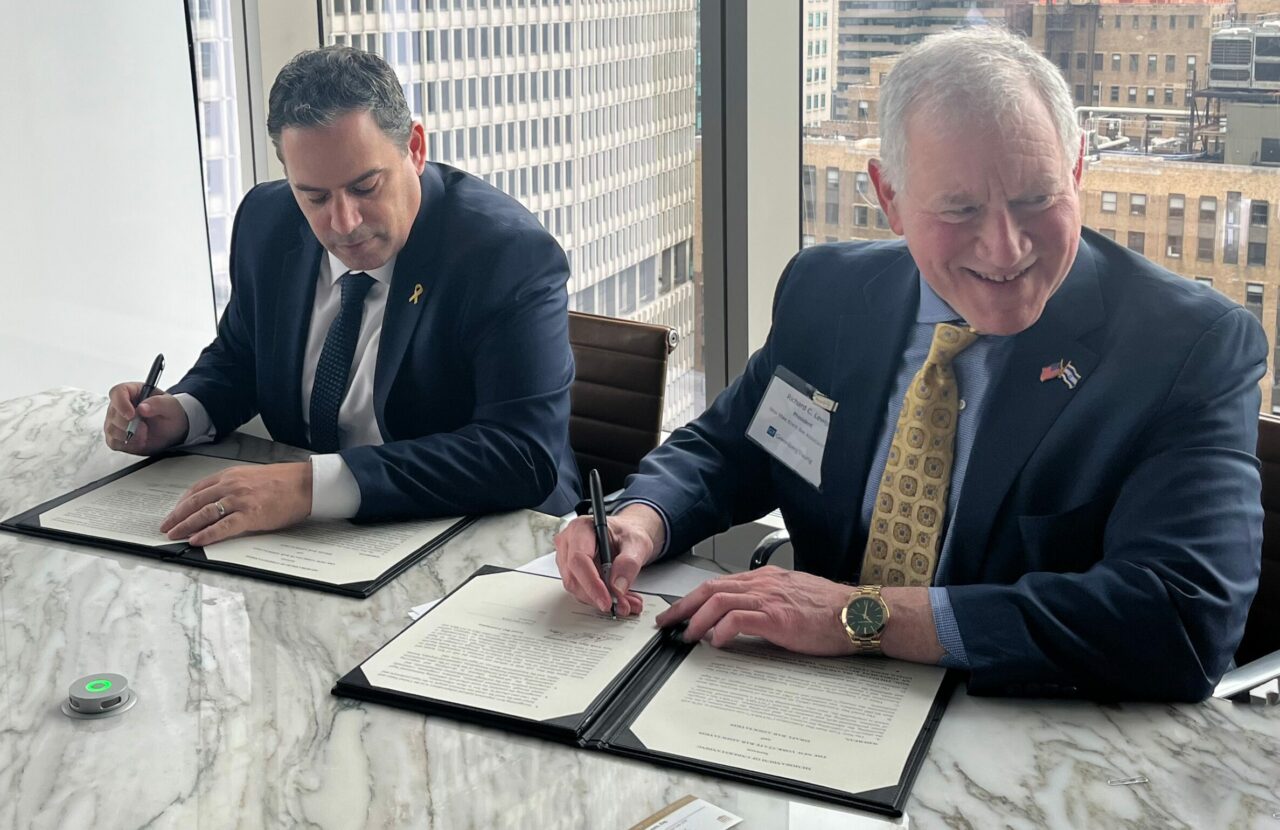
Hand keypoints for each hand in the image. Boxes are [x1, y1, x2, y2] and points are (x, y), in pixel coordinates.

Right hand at [103, 382, 188, 454]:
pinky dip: (128, 445)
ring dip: (130, 436)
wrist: (172, 431)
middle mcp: (121, 405)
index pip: (117, 392)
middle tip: (145, 428)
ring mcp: (116, 421)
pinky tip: (140, 441)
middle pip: (113, 414)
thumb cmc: (170, 414)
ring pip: (111, 429)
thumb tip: (142, 407)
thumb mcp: (170, 406)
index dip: (121, 404)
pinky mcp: (116, 436)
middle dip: (130, 424)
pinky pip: (113, 442)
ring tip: (145, 435)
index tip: (132, 415)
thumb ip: (158, 403)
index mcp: (133, 391)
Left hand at [160, 462, 312, 545]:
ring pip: (204, 513)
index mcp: (231, 476)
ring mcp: (240, 500)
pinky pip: (223, 526)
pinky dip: (207, 534)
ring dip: (186, 525)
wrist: (305, 484)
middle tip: (166, 527)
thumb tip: (219, 502)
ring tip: (174, 535)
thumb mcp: (253, 477)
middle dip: (177, 516)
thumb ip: (234, 486)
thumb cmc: (284, 482)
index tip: (174, 512)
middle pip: (196, 502)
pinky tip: (197, 541)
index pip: (198, 489)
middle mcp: (231, 486)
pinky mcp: (251, 515)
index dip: (182, 503)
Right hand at [553, 503, 664, 615]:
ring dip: (600, 599)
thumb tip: (617, 586)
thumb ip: (629, 563)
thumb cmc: (628, 534)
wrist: (627, 537)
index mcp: (581, 528)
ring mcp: (566, 558)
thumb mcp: (637, 543)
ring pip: (576, 588)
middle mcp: (569, 542)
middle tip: (623, 605)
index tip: (607, 600)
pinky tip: (617, 598)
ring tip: (626, 602)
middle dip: (598, 595)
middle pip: (574, 577)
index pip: (578, 559)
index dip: (592, 583)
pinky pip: (580, 591)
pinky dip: (599, 598)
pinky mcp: (571, 572)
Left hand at [655, 566, 855, 655]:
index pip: (719, 584)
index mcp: (766, 579)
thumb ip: (767, 603)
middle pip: (711, 588)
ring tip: (687, 636)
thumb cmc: (831, 611)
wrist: (857, 614)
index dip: (694, 598)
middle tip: (668, 623)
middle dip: (684, 606)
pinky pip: (738, 619)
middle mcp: (763, 584)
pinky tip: (716, 641)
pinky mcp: (777, 617)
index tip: (679, 612)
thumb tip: (743, 619)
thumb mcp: (792, 599)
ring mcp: (769, 599)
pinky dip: (721, 629)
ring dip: (697, 620)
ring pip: (719, 601)